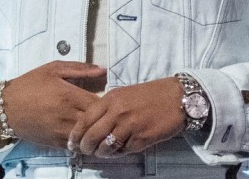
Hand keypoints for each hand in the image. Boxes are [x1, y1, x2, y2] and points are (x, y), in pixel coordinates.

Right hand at [0, 62, 107, 147]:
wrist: (6, 107)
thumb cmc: (30, 84)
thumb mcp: (52, 69)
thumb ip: (79, 68)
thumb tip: (103, 70)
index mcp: (69, 95)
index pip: (100, 103)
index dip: (108, 103)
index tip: (108, 99)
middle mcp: (68, 115)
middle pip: (98, 121)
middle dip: (105, 118)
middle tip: (107, 113)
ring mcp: (63, 132)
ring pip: (90, 136)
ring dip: (97, 131)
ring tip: (98, 125)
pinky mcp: (57, 143)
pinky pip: (79, 146)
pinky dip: (85, 140)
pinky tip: (86, 133)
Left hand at [67, 77, 184, 157]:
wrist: (176, 98)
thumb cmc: (150, 95)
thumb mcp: (123, 94)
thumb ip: (107, 107)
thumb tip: (92, 124)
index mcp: (110, 99)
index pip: (85, 120)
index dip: (76, 134)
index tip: (72, 142)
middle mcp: (117, 112)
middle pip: (92, 136)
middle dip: (85, 147)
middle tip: (84, 151)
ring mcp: (129, 126)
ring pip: (106, 147)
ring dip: (101, 153)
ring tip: (101, 153)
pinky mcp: (142, 138)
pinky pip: (124, 151)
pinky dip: (119, 153)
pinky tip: (119, 150)